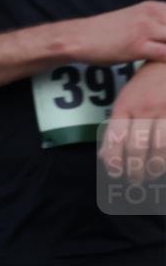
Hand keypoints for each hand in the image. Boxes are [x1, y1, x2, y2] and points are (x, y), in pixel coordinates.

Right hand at [75, 1, 165, 65]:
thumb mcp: (133, 19)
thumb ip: (153, 23)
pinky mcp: (137, 47)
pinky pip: (165, 54)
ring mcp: (145, 30)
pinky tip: (164, 68)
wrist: (78, 37)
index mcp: (153, 7)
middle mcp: (152, 15)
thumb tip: (164, 35)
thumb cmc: (103, 33)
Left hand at [98, 62, 165, 184]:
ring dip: (155, 165)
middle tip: (135, 181)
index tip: (116, 173)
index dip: (115, 158)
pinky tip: (165, 163)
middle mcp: (145, 108)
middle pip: (137, 145)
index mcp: (126, 105)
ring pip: (159, 145)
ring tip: (152, 175)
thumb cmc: (147, 84)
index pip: (116, 137)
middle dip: (135, 167)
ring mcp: (165, 109)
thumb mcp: (126, 100)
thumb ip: (116, 127)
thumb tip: (104, 156)